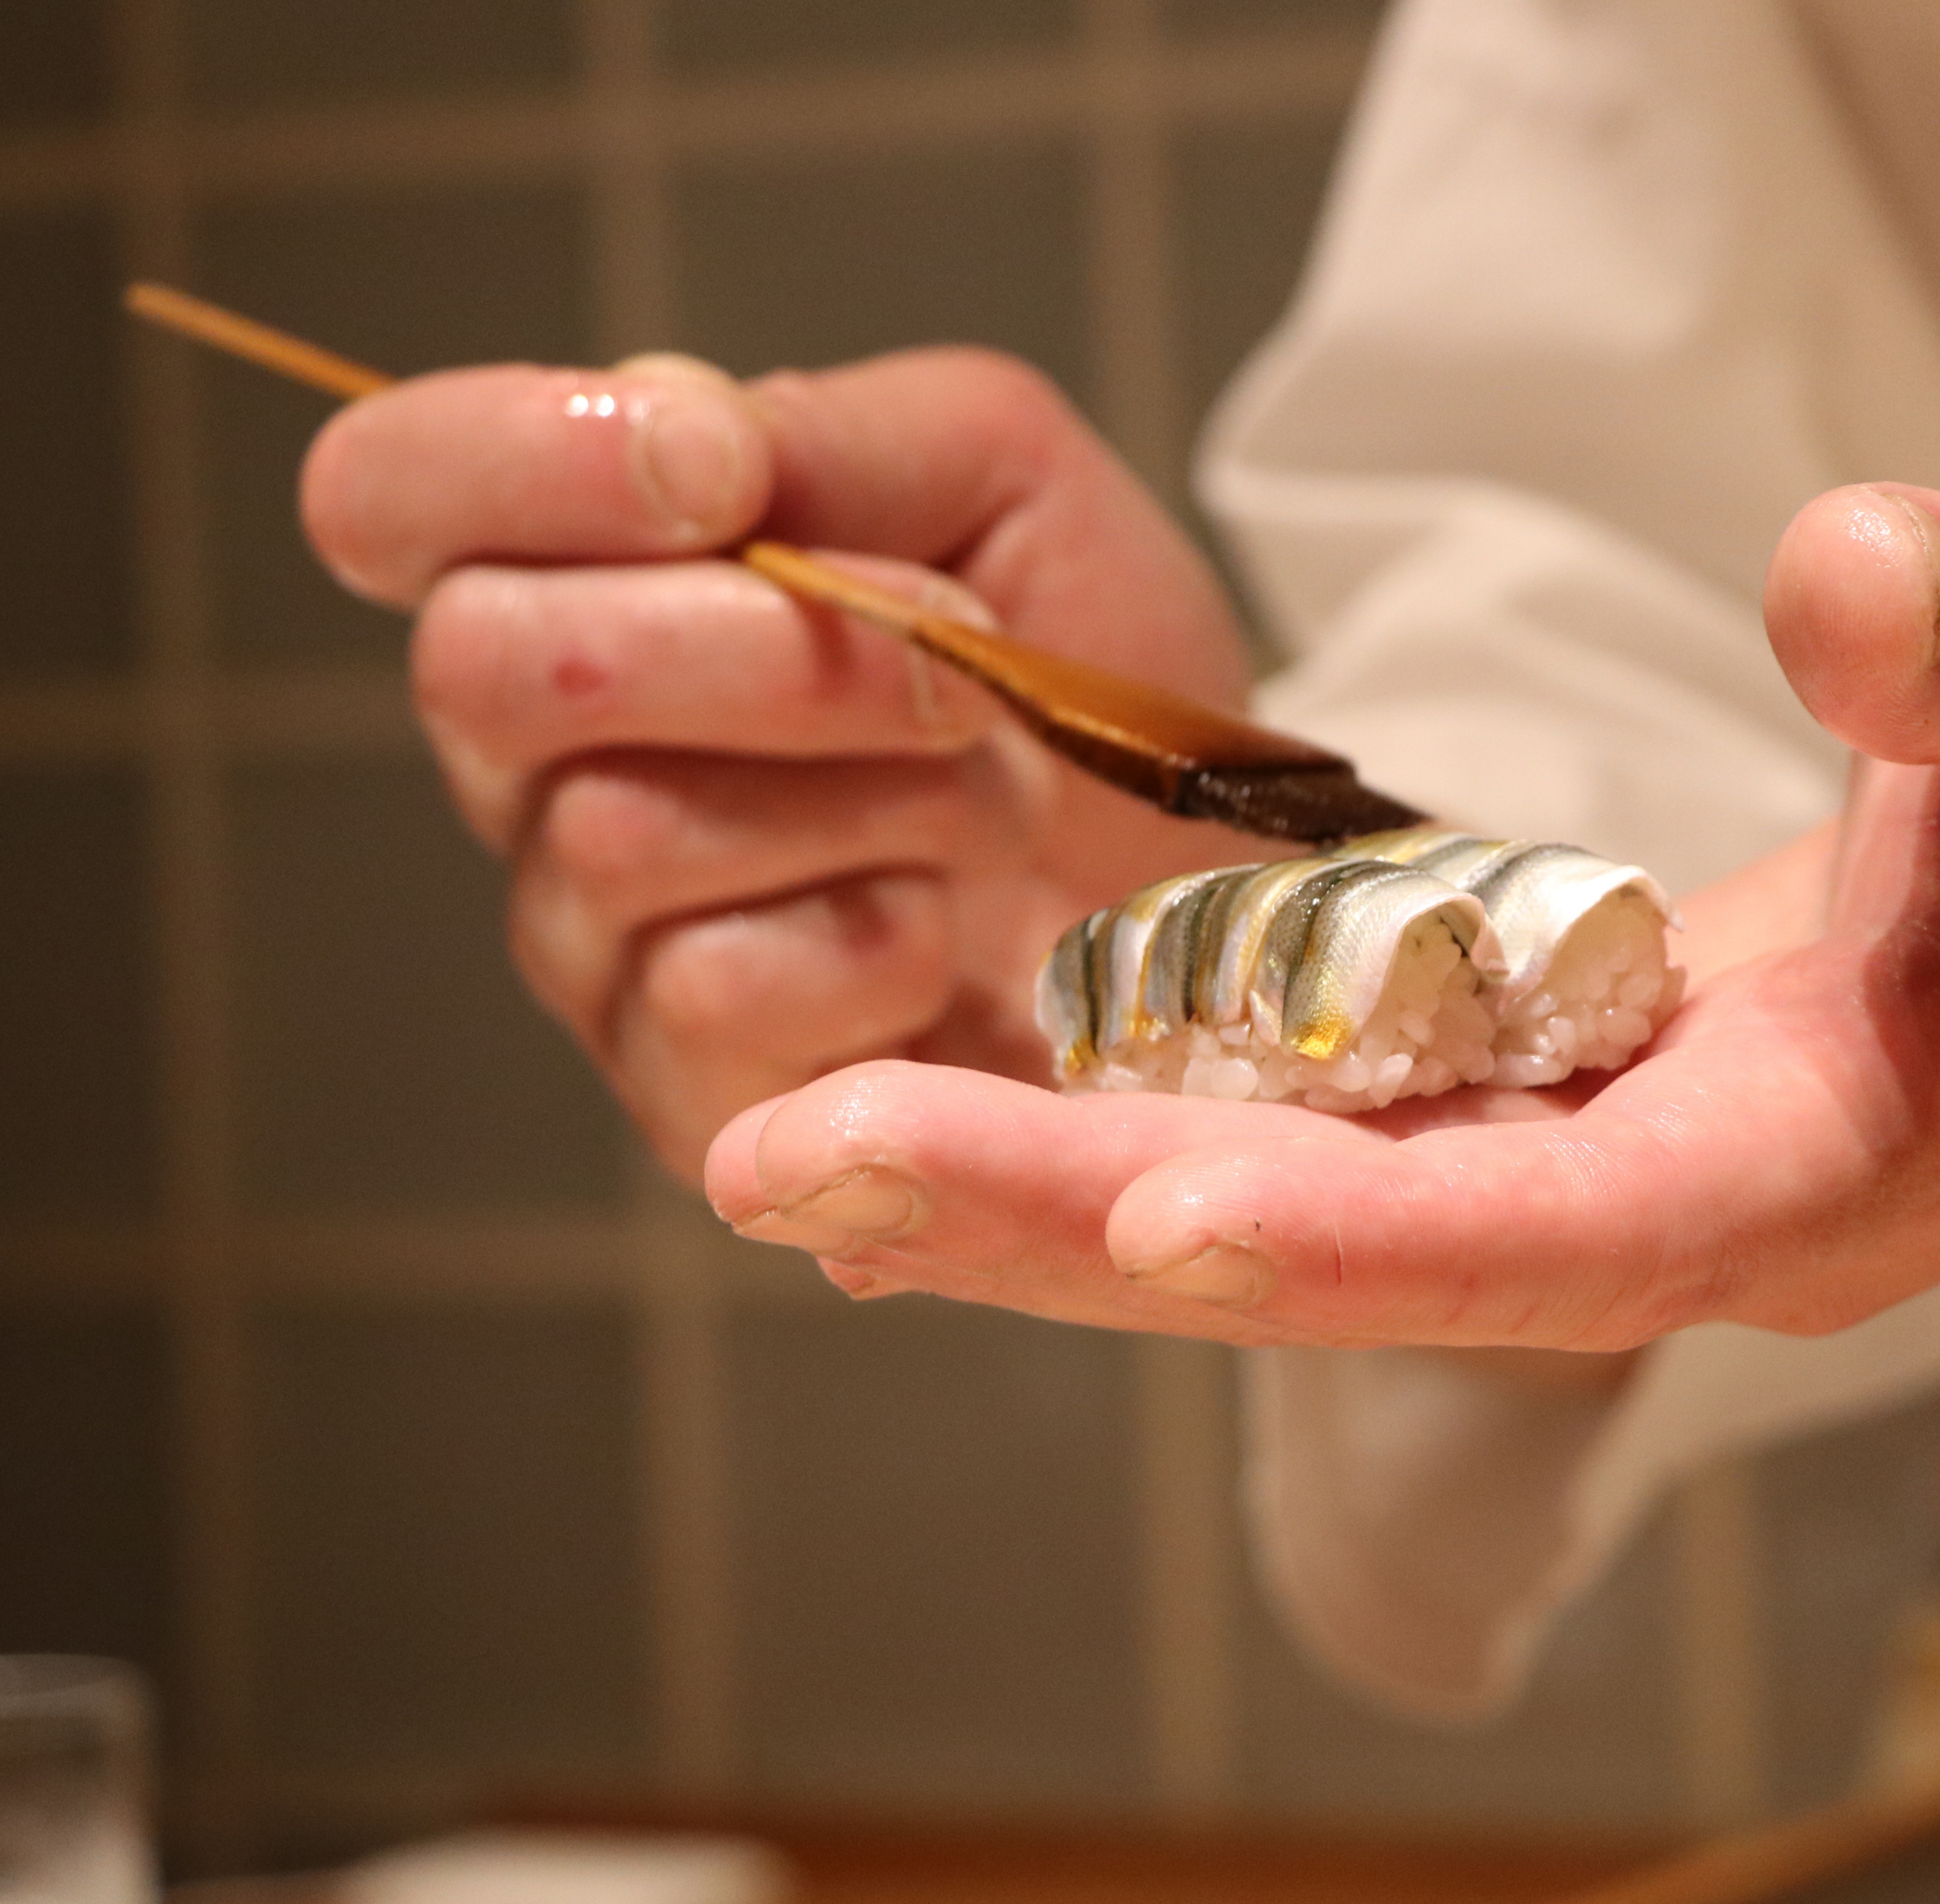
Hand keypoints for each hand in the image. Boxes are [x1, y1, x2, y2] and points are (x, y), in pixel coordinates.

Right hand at [299, 348, 1282, 1170]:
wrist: (1223, 874)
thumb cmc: (1093, 668)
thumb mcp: (1002, 481)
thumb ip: (835, 438)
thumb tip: (691, 444)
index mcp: (577, 585)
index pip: (390, 491)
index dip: (519, 458)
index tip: (727, 470)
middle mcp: (543, 773)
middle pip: (487, 670)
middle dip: (758, 643)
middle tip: (952, 660)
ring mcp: (599, 952)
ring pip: (624, 837)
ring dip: (873, 796)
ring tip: (994, 800)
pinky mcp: (687, 1102)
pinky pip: (716, 997)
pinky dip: (885, 944)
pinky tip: (954, 937)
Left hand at [705, 480, 1939, 1346]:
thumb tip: (1836, 580)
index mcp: (1836, 1150)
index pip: (1582, 1226)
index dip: (1367, 1230)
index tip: (1137, 1204)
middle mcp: (1672, 1213)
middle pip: (1350, 1263)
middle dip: (1075, 1227)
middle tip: (788, 1163)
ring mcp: (1585, 1183)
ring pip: (1291, 1227)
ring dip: (1041, 1201)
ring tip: (785, 1148)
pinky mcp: (1531, 1126)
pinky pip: (1302, 1158)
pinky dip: (1123, 1144)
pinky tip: (941, 1109)